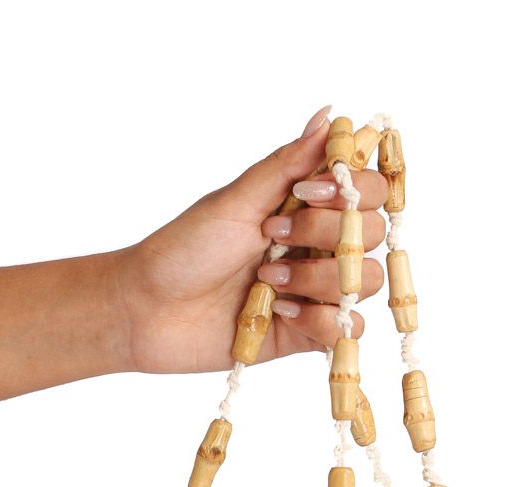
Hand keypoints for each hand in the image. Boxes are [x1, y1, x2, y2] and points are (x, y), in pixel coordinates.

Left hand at [113, 107, 390, 374]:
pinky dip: (319, 321)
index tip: (308, 193)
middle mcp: (317, 245)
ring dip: (319, 279)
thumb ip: (287, 164)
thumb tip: (328, 118)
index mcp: (305, 206)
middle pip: (373, 234)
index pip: (366, 190)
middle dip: (327, 235)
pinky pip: (345, 330)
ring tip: (270, 283)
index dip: (353, 190)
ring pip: (364, 282)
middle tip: (274, 239)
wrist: (148, 311)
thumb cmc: (184, 250)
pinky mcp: (306, 333)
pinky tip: (280, 313)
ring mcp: (314, 290)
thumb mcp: (235, 200)